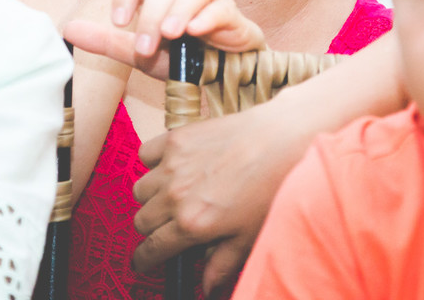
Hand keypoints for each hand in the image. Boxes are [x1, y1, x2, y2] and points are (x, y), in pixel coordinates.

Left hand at [63, 0, 264, 79]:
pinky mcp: (234, 18)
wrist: (221, 83)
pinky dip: (209, 16)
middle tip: (145, 47)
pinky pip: (223, 7)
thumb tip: (69, 29)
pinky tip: (196, 31)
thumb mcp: (139, 54)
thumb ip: (107, 41)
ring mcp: (211, 2)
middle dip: (152, 15)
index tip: (118, 21)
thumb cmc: (181, 63)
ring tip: (171, 33)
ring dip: (180, 9)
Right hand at [131, 101, 308, 294]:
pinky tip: (173, 166)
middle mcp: (176, 195)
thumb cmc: (270, 188)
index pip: (151, 249)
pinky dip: (153, 162)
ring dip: (152, 196)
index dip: (145, 259)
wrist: (283, 141)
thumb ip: (221, 264)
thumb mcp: (248, 237)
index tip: (145, 260)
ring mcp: (172, 164)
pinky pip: (145, 154)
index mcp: (191, 224)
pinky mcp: (176, 138)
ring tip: (176, 194)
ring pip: (140, 190)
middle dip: (153, 229)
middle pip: (142, 221)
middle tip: (171, 226)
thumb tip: (206, 287)